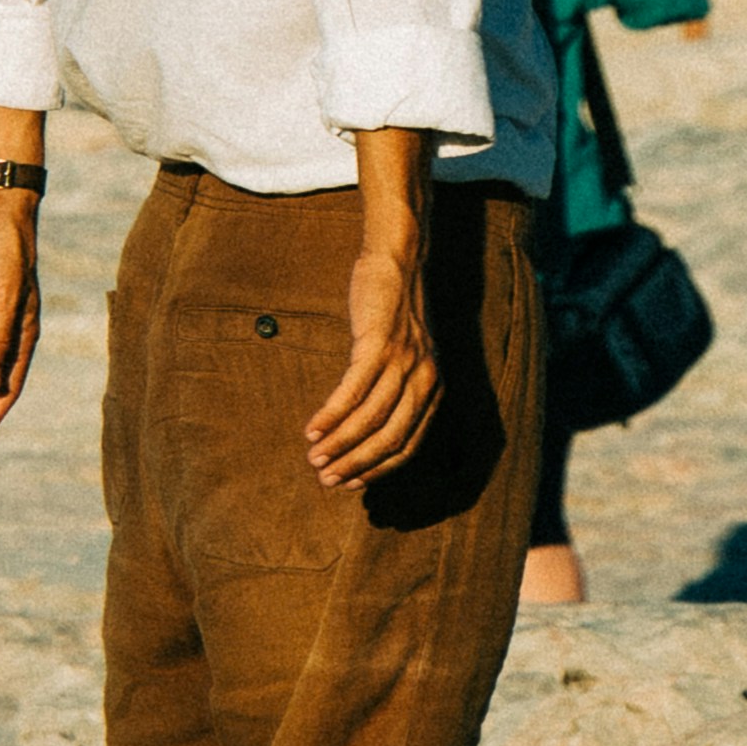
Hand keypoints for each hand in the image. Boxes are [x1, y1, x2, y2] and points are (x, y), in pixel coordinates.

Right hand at [305, 234, 438, 488]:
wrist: (398, 261)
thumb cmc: (395, 312)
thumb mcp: (408, 356)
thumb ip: (398, 390)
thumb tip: (367, 433)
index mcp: (433, 389)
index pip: (408, 446)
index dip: (377, 470)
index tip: (351, 484)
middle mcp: (425, 381)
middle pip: (390, 440)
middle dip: (355, 465)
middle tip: (326, 480)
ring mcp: (403, 362)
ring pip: (371, 419)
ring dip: (339, 444)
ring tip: (314, 458)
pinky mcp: (379, 343)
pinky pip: (354, 390)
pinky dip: (331, 415)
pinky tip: (312, 429)